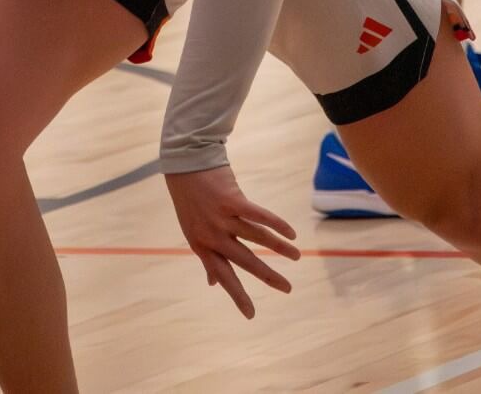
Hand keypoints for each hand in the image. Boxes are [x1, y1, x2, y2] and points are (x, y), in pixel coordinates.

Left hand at [165, 165, 298, 317]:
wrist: (184, 164)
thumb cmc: (190, 201)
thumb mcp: (193, 232)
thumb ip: (206, 257)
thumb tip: (212, 284)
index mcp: (202, 246)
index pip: (223, 277)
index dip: (237, 296)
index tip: (251, 316)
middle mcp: (212, 235)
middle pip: (245, 261)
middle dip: (268, 276)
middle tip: (287, 289)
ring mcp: (222, 218)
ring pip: (257, 237)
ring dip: (280, 248)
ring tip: (297, 256)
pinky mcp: (232, 199)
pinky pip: (259, 215)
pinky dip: (277, 224)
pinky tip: (290, 233)